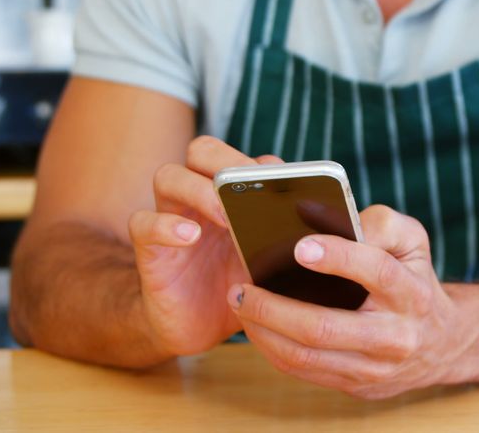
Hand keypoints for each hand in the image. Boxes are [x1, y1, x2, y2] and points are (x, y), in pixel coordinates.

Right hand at [127, 136, 279, 357]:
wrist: (198, 326)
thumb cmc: (241, 287)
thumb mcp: (272, 264)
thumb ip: (291, 240)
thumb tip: (335, 230)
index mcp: (232, 195)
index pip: (242, 157)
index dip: (262, 163)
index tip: (287, 183)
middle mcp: (199, 197)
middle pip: (202, 151)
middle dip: (226, 160)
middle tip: (249, 186)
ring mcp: (172, 217)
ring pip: (168, 176)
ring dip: (198, 189)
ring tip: (225, 213)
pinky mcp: (150, 248)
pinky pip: (143, 223)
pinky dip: (165, 225)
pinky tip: (189, 236)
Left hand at [227, 205, 471, 398]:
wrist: (442, 344)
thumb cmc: (414, 279)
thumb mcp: (412, 241)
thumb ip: (378, 222)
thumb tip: (321, 215)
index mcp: (411, 292)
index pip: (376, 272)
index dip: (338, 257)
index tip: (299, 246)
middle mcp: (395, 336)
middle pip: (325, 328)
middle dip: (274, 307)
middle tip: (241, 286)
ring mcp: (374, 369)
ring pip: (306, 356)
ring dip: (263, 331)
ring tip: (239, 304)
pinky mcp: (356, 387)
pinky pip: (304, 372)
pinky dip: (272, 348)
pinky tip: (256, 326)